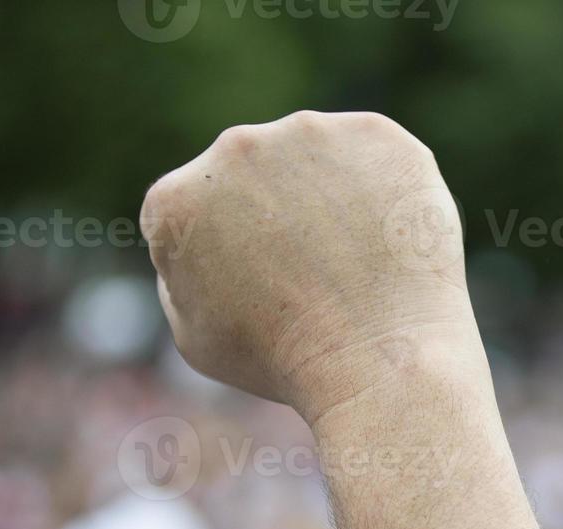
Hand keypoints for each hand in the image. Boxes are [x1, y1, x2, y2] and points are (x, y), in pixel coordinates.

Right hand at [140, 110, 476, 423]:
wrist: (378, 357)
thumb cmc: (285, 361)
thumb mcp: (195, 335)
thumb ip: (181, 272)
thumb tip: (201, 238)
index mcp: (174, 200)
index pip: (196, 211)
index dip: (231, 253)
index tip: (265, 289)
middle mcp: (233, 150)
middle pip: (255, 175)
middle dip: (279, 215)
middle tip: (318, 275)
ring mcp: (306, 133)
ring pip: (316, 161)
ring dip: (330, 198)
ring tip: (356, 263)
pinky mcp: (374, 133)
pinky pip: (374, 159)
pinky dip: (383, 192)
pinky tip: (388, 241)